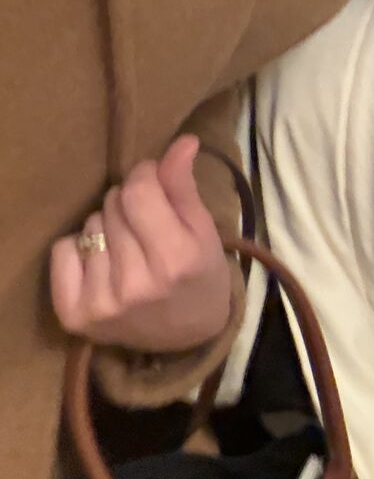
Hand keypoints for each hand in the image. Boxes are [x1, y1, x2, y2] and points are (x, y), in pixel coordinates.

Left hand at [49, 135, 233, 353]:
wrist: (189, 337)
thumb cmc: (201, 275)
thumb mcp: (203, 230)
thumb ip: (184, 186)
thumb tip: (181, 141)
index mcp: (176, 258)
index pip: (138, 191)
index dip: (146, 176)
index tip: (156, 183)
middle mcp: (136, 283)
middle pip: (112, 205)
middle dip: (130, 204)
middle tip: (148, 225)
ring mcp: (102, 302)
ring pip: (90, 224)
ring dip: (108, 227)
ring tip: (128, 248)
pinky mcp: (75, 315)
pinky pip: (63, 251)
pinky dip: (80, 249)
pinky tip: (102, 264)